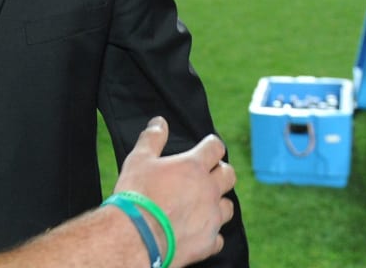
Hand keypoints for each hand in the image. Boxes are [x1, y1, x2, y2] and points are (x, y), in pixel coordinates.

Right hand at [114, 117, 235, 266]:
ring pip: (228, 207)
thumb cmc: (137, 194)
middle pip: (228, 175)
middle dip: (221, 171)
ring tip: (203, 204)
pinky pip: (218, 237)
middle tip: (209, 173)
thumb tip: (159, 122)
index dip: (211, 144)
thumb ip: (152, 138)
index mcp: (193, 167)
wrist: (138, 235)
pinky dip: (211, 233)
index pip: (215, 147)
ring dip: (218, 202)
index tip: (208, 146)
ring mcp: (212, 218)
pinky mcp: (209, 242)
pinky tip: (198, 231)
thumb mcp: (139, 159)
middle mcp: (209, 190)